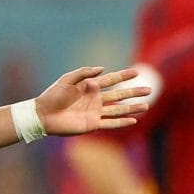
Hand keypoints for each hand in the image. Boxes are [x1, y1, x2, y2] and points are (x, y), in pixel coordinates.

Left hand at [35, 66, 152, 136]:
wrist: (43, 115)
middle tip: (149, 90)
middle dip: (134, 93)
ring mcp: (95, 112)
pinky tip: (134, 120)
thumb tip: (103, 69)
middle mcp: (95, 99)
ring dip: (132, 108)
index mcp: (90, 87)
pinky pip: (111, 123)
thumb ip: (84, 73)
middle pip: (119, 95)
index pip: (111, 80)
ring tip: (146, 106)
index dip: (124, 76)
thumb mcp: (67, 79)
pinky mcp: (93, 124)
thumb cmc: (52, 95)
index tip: (137, 72)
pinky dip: (122, 122)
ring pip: (119, 109)